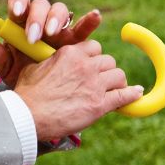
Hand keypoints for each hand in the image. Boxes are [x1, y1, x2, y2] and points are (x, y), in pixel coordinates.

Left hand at [0, 0, 100, 88]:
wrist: (41, 96)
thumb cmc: (22, 77)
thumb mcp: (8, 70)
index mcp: (21, 23)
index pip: (19, 4)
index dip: (19, 4)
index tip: (17, 13)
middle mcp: (41, 20)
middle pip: (41, 5)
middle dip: (38, 17)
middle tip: (35, 34)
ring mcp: (59, 27)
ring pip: (60, 11)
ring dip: (57, 19)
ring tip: (55, 33)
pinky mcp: (76, 38)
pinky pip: (84, 26)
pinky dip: (90, 20)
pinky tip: (95, 17)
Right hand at [11, 39, 143, 139]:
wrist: (27, 117)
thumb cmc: (28, 94)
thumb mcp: (36, 68)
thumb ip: (51, 61)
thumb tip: (53, 61)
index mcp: (70, 54)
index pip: (94, 48)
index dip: (94, 58)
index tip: (91, 67)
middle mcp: (85, 65)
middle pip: (109, 61)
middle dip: (106, 71)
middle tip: (101, 82)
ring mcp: (94, 85)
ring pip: (119, 75)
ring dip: (117, 83)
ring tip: (114, 90)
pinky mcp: (99, 105)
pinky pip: (124, 95)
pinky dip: (132, 95)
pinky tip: (137, 94)